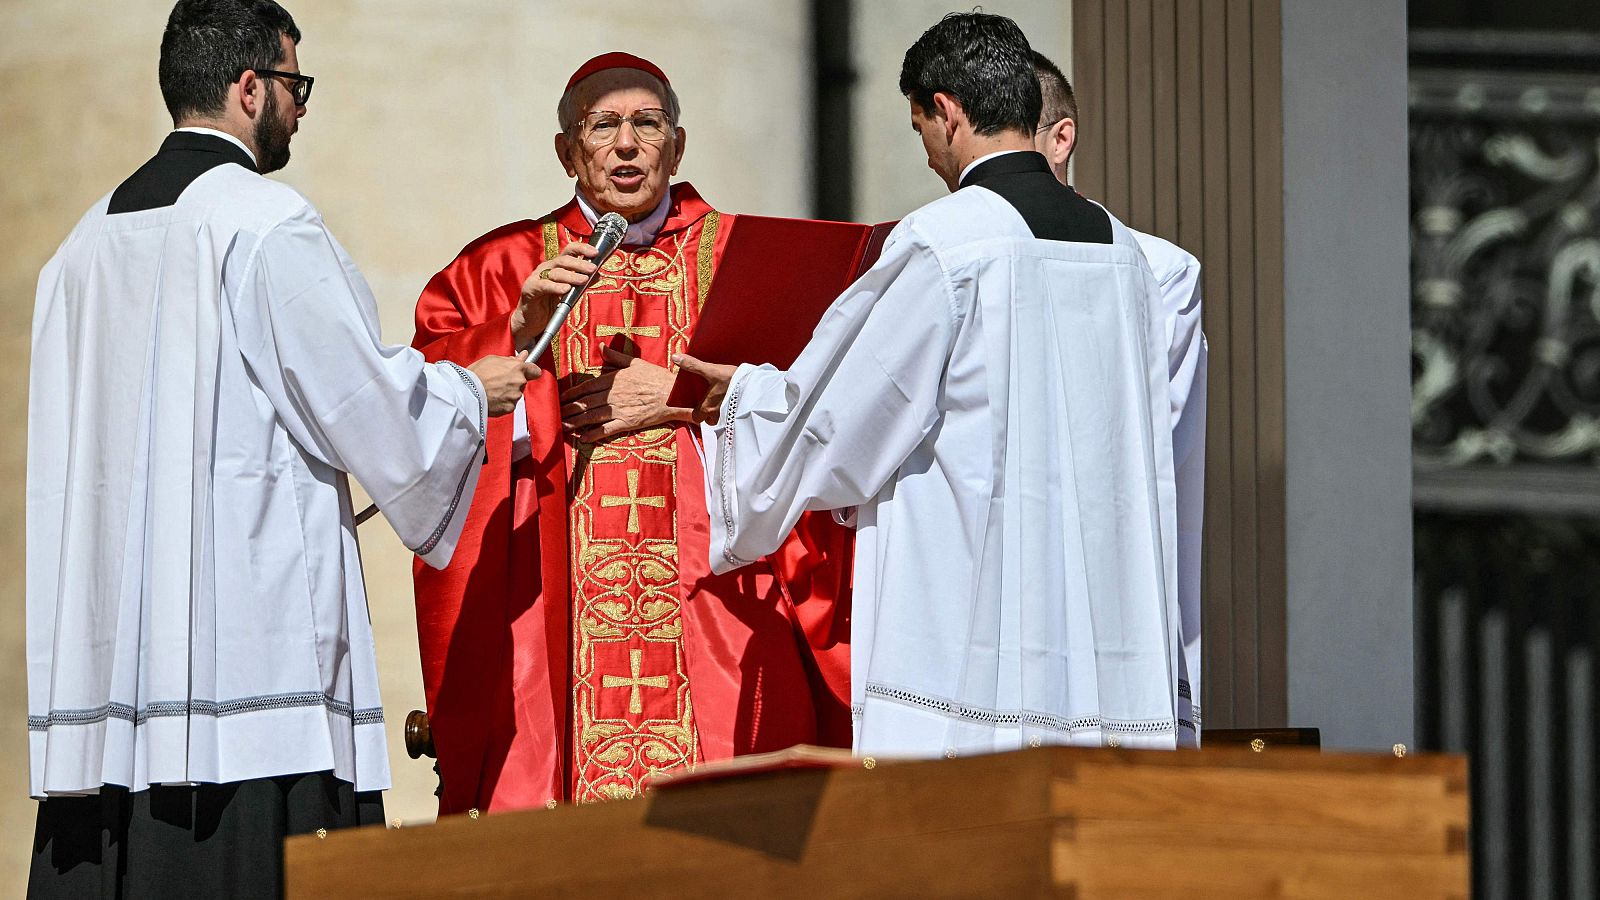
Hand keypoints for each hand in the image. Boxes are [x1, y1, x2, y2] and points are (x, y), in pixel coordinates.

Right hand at [467, 350, 540, 416]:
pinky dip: (503, 402)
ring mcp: (515, 396)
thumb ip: (510, 359)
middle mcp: (520, 382)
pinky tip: (492, 398)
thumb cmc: (477, 374)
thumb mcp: (492, 359)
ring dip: (508, 392)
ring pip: (516, 394)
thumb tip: (523, 356)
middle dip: (514, 381)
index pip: (535, 371)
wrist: (467, 391)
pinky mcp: (510, 408)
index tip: (527, 372)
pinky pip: (509, 404)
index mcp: (517, 368)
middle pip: (523, 382)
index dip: (530, 371)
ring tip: (492, 390)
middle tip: (499, 380)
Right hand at [511, 241, 599, 348]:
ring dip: (571, 276)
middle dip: (580, 264)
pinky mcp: (530, 289)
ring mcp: (537, 278)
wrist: (531, 321)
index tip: (596, 253)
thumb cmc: (550, 304)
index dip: (582, 249)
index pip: (569, 251)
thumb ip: (582, 283)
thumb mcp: (570, 293)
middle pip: (564, 260)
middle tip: (593, 268)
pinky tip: (566, 289)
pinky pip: (543, 286)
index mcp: (557, 266)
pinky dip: (555, 287)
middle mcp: (547, 268)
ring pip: (555, 272)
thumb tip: (598, 274)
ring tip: (583, 280)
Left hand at [560, 345, 690, 441]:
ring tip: (562, 426)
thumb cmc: (656, 377)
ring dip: (575, 422)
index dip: (570, 394)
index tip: (559, 399)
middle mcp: (612, 395)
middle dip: (568, 410)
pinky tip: (583, 438)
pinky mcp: (627, 422)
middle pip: (584, 403)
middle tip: (554, 415)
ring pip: (592, 417)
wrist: (673, 394)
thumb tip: (601, 347)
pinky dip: (594, 435)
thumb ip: (615, 356)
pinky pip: (607, 430)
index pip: (585, 387)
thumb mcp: (635, 362)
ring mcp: (619, 410)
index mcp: (612, 379)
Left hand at [670, 353, 737, 424]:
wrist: (754, 384)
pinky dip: (729, 414)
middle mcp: (716, 414)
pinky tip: (732, 404)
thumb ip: (692, 365)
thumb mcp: (711, 370)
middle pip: (708, 421)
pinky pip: (731, 419)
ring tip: (721, 404)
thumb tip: (675, 358)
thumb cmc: (730, 378)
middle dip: (707, 414)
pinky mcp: (739, 414)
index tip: (698, 405)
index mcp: (707, 406)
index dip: (696, 412)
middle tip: (709, 403)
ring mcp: (728, 416)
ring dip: (718, 414)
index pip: (696, 417)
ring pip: (719, 420)